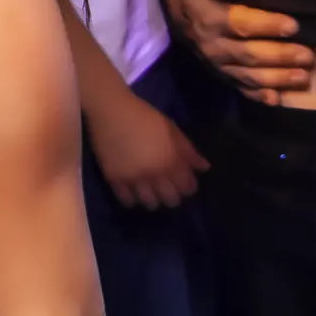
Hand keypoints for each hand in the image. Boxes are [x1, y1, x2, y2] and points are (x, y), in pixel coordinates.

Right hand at [87, 86, 208, 208]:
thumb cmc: (144, 117)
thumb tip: (204, 168)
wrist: (111, 112)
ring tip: (150, 195)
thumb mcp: (172, 129)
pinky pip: (126, 200)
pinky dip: (132, 200)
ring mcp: (134, 179)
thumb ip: (188, 150)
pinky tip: (133, 194)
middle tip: (168, 192)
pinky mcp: (115, 180)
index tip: (185, 186)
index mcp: (171, 160)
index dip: (188, 188)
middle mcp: (155, 174)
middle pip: (169, 199)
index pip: (187, 187)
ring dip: (153, 201)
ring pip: (149, 203)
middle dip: (172, 198)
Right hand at [167, 0, 313, 100]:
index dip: (266, 25)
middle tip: (308, 56)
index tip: (293, 25)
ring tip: (303, 77)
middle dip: (281, 56)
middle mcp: (211, 45)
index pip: (239, 23)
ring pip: (248, 75)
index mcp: (206, 17)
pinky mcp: (219, 72)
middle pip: (249, 54)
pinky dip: (257, 95)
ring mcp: (215, 63)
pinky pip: (239, 87)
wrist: (173, 6)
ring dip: (277, 78)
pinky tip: (276, 99)